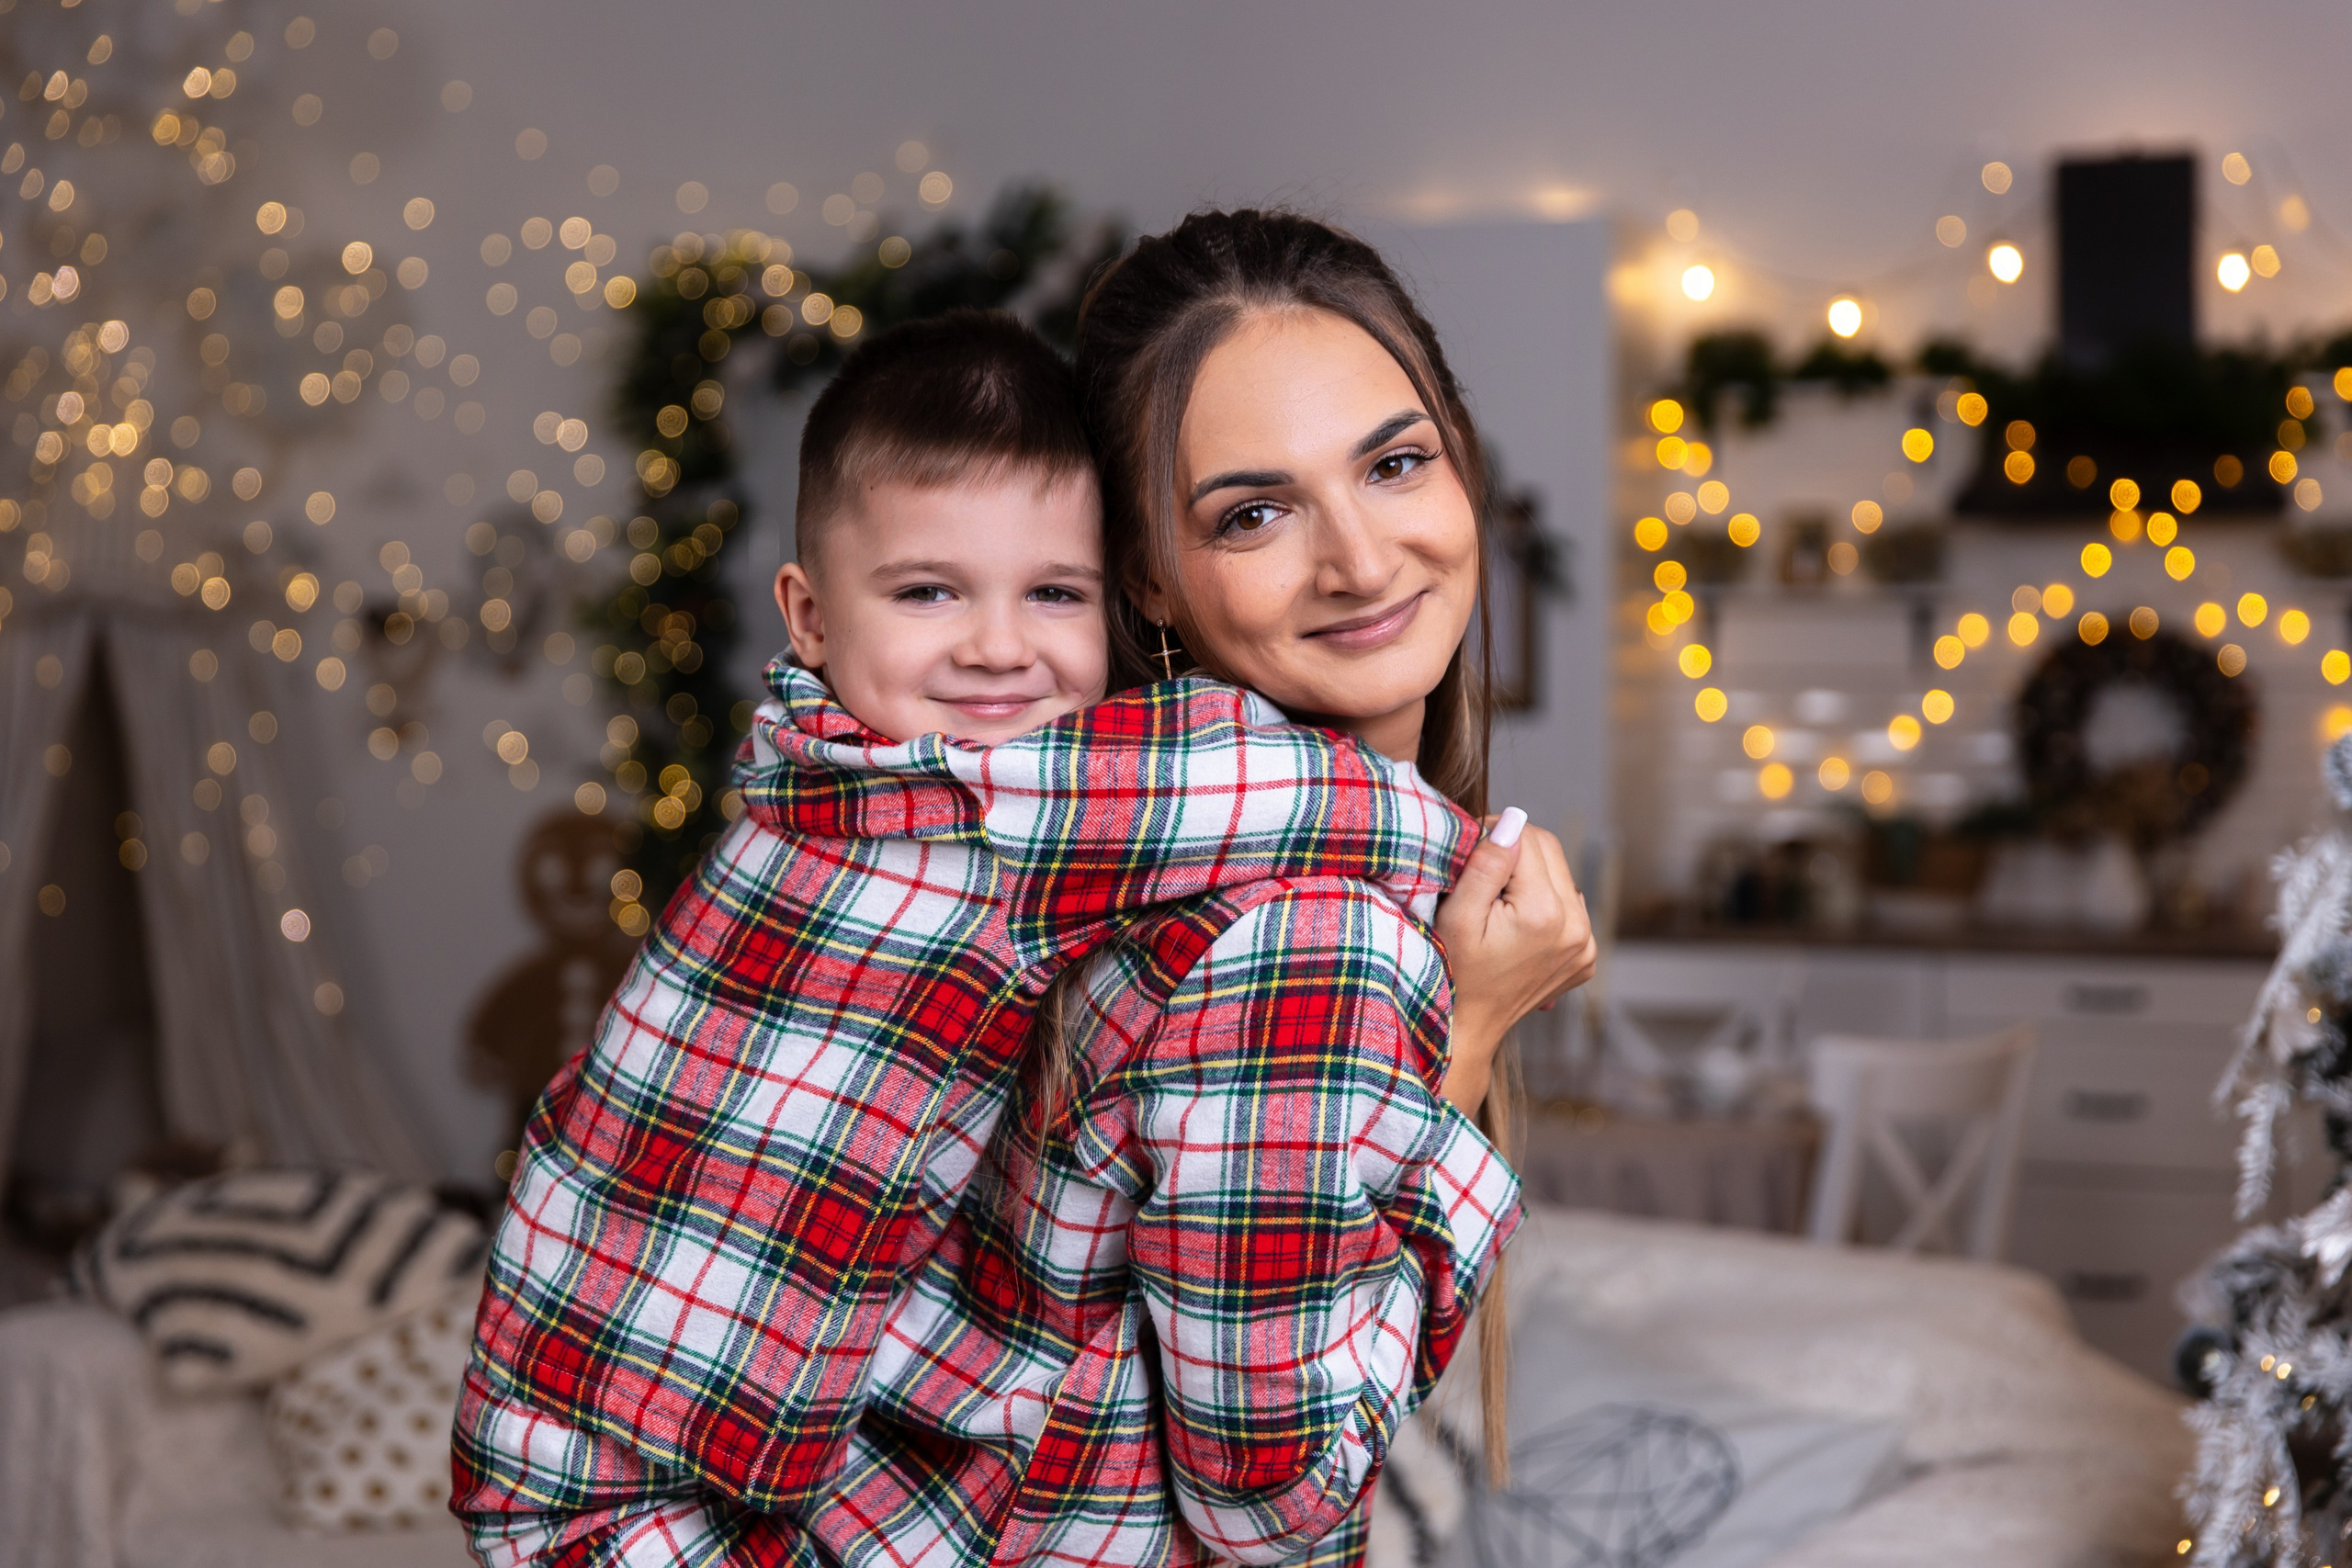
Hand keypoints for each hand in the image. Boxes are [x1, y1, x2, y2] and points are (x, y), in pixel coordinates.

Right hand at [1433, 810, 1596, 1112]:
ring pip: (1561, 876)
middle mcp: (1578, 928)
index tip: (1469, 853)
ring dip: (1529, 877)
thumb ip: (1486, 866)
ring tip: (1495, 904)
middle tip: (1479, 874)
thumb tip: (1511, 821)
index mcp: (1547, 914)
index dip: (1496, 834)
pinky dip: (1543, 903)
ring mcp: (1586, 946)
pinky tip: (1516, 924)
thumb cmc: (1453, 974)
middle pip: (1551, 851)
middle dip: (1515, 853)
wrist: (1467, 1030)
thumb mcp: (1458, 917)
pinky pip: (1568, 906)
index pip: (1529, 838)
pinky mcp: (1586, 956)